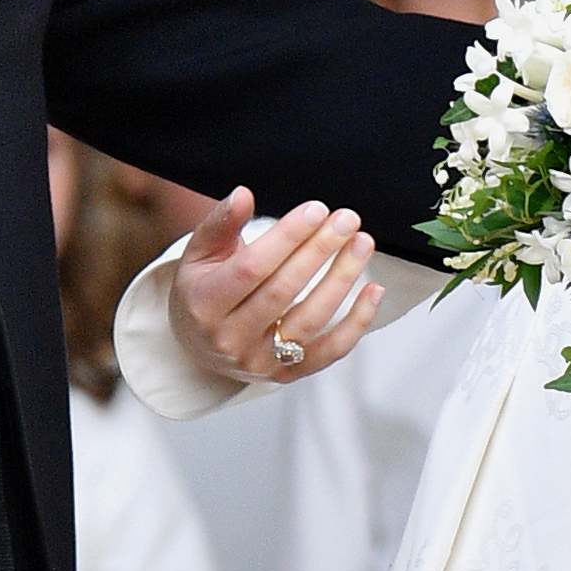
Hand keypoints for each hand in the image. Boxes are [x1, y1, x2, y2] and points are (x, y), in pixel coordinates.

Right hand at [168, 188, 383, 385]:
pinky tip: (373, 291)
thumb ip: (220, 223)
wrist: (197, 346)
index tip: (316, 210)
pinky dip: (356, 322)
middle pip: (283, 291)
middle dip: (319, 251)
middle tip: (346, 219)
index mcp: (205, 303)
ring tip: (361, 244)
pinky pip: (329, 351)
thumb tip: (243, 195)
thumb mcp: (199, 253)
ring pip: (310, 320)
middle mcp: (230, 337)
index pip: (251, 268)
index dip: (287, 238)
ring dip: (341, 279)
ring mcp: (259, 361)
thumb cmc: (201, 290)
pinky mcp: (286, 374)